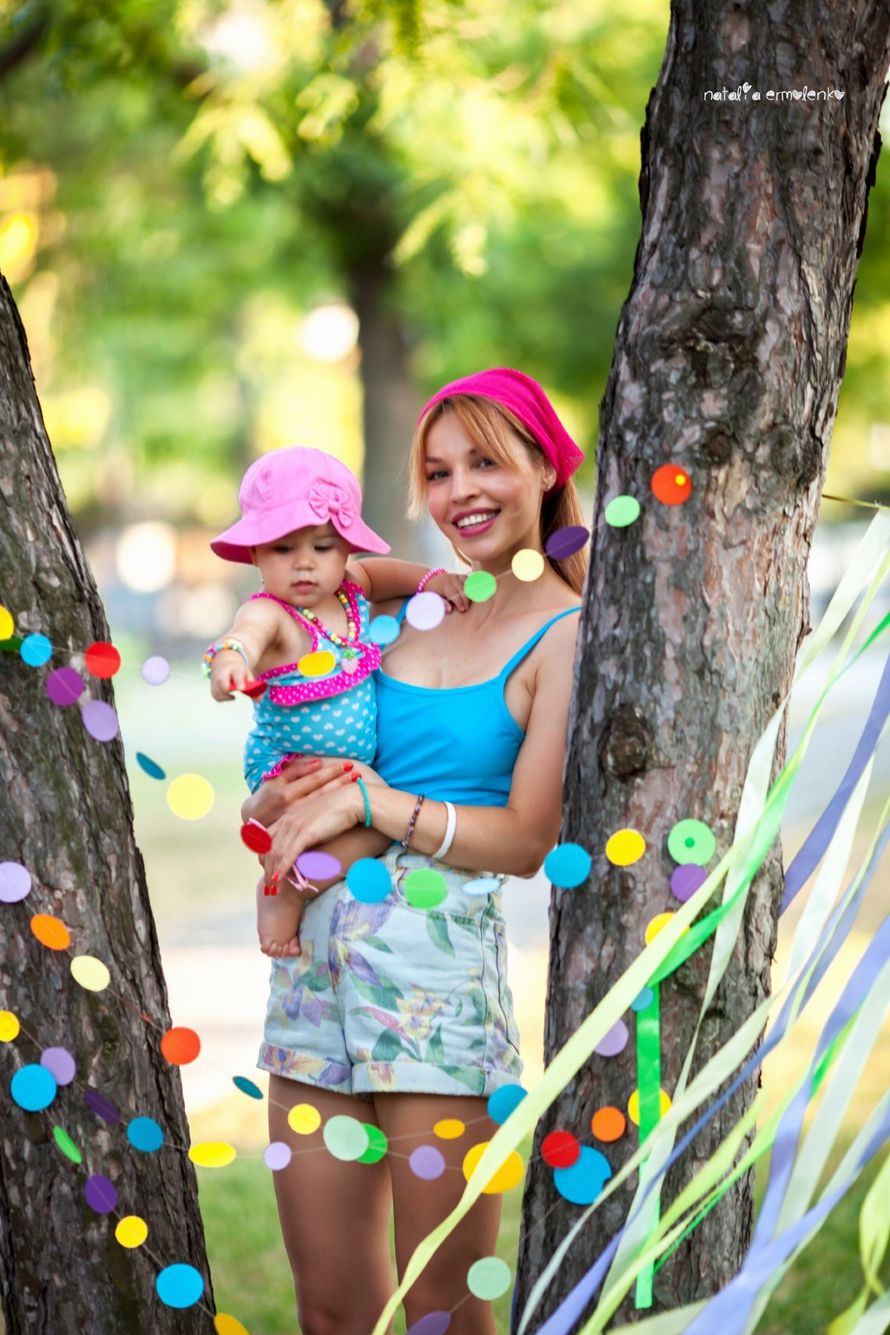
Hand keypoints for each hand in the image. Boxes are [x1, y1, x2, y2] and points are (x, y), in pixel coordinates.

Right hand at [211, 651, 250, 700]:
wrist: (226, 666)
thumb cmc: (240, 673)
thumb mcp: (248, 676)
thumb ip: (254, 687)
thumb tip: (259, 699)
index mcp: (235, 669)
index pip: (237, 674)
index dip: (239, 681)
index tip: (241, 688)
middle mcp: (223, 673)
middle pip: (222, 682)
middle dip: (226, 690)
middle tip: (233, 695)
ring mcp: (216, 679)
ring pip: (218, 692)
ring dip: (226, 697)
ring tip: (232, 695)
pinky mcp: (212, 686)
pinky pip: (216, 696)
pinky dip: (222, 698)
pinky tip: (227, 696)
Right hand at [241, 756, 355, 825]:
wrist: (253, 821)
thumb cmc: (267, 797)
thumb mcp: (277, 781)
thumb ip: (295, 771)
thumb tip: (317, 763)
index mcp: (285, 793)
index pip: (313, 779)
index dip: (331, 771)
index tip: (348, 764)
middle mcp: (293, 807)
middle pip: (322, 791)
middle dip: (340, 780)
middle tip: (358, 771)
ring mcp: (298, 820)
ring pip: (323, 804)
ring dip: (340, 791)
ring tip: (357, 782)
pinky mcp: (299, 832)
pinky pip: (321, 819)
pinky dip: (336, 810)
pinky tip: (348, 806)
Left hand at [263, 783, 363, 884]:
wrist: (351, 800)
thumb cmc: (338, 811)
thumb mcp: (316, 822)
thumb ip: (305, 833)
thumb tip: (304, 850)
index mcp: (288, 816)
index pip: (267, 839)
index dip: (265, 856)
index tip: (268, 870)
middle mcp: (287, 820)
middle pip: (268, 849)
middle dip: (267, 869)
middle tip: (268, 887)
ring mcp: (295, 826)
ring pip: (276, 854)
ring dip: (272, 874)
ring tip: (273, 890)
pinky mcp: (304, 833)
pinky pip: (287, 855)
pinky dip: (281, 869)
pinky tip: (277, 880)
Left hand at [424, 571, 469, 613]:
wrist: (430, 580)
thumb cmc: (432, 592)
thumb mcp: (433, 598)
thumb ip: (442, 603)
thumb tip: (450, 610)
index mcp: (443, 585)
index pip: (454, 594)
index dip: (459, 603)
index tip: (462, 610)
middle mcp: (450, 579)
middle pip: (462, 589)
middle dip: (466, 600)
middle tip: (467, 608)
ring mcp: (455, 576)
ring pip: (466, 584)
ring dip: (470, 593)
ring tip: (470, 602)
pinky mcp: (459, 575)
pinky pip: (467, 579)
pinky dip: (470, 585)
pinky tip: (471, 593)